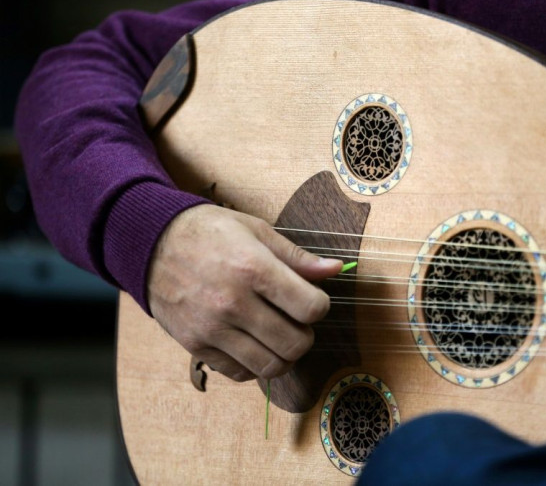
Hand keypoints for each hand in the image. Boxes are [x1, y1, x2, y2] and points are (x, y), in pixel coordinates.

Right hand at [147, 204, 343, 381]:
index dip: (320, 306)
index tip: (311, 299)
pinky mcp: (195, 346)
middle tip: (297, 321)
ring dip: (284, 355)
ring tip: (278, 335)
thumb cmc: (209, 232)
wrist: (149, 242)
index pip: (311, 308)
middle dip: (306, 334)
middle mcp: (232, 302)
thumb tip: (335, 269)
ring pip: (270, 366)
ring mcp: (212, 328)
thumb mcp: (256, 231)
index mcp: (253, 268)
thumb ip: (297, 257)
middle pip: (295, 344)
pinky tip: (253, 343)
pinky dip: (254, 365)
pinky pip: (239, 373)